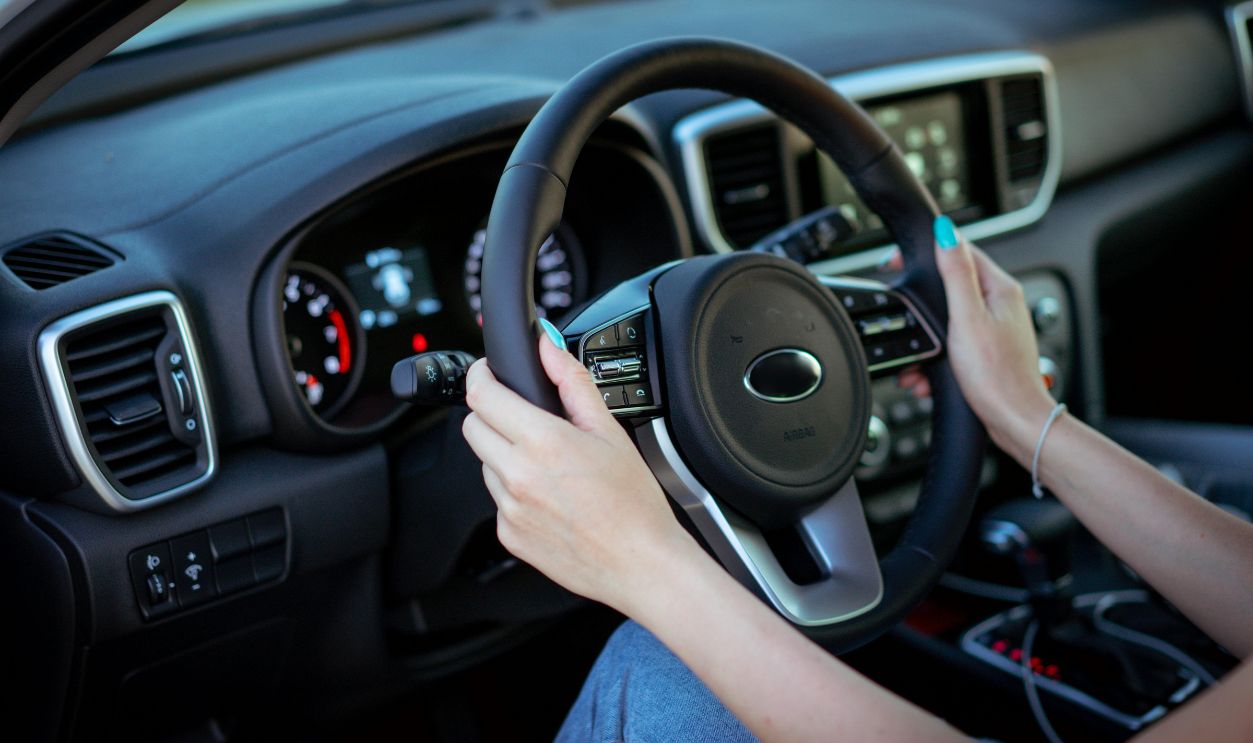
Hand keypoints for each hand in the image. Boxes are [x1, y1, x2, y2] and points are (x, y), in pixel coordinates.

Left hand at [461, 336, 695, 614]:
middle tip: (523, 417)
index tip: (489, 374)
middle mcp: (517, 476)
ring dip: (505, 455)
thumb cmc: (633, 503)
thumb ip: (572, 381)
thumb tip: (548, 347)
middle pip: (473, 427)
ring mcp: (509, 508)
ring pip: (485, 463)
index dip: (481, 377)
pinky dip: (515, 492)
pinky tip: (551, 497)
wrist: (641, 563)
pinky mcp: (509, 535)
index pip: (482, 395)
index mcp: (542, 442)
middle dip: (491, 413)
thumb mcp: (609, 430)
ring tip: (550, 466)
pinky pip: (498, 500)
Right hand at [902, 219, 1056, 463]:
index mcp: (1000, 288)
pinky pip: (954, 345)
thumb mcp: (967, 318)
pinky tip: (927, 377)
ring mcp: (996, 329)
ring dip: (927, 341)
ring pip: (948, 321)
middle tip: (904, 320)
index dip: (925, 253)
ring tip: (916, 363)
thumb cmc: (996, 376)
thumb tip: (946, 232)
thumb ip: (956, 273)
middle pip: (950, 288)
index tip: (897, 262)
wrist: (1014, 421)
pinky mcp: (988, 352)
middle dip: (922, 309)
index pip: (959, 252)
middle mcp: (1001, 304)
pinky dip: (936, 359)